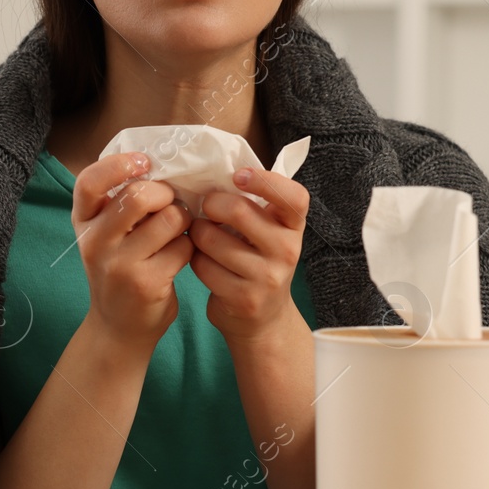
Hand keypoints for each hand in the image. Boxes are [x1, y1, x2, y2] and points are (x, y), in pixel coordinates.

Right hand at [71, 151, 191, 353]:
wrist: (118, 327)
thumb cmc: (119, 269)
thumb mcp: (105, 235)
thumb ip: (119, 203)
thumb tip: (160, 165)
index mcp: (83, 221)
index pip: (89, 182)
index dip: (118, 165)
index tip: (144, 163)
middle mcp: (95, 242)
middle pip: (139, 195)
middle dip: (166, 194)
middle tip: (171, 203)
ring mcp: (119, 265)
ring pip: (170, 219)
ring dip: (183, 221)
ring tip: (176, 233)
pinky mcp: (146, 283)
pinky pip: (184, 247)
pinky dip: (189, 248)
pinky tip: (177, 259)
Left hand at [189, 167, 310, 346]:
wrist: (263, 319)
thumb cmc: (259, 261)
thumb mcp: (269, 232)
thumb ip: (256, 204)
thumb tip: (218, 169)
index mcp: (294, 227)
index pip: (294, 196)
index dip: (265, 180)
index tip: (238, 176)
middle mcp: (288, 251)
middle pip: (239, 210)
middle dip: (212, 204)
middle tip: (205, 207)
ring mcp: (267, 277)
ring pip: (213, 239)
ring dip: (197, 233)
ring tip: (201, 235)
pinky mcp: (243, 298)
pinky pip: (203, 265)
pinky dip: (194, 259)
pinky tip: (201, 261)